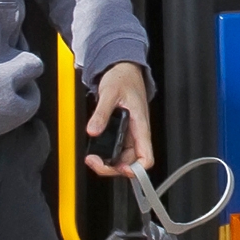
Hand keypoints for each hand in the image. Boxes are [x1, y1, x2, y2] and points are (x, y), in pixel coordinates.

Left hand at [82, 63, 155, 181]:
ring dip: (108, 162)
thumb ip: (101, 113)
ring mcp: (130, 134)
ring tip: (93, 157)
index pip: (146, 157)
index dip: (135, 169)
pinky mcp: (122, 133)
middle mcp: (137, 133)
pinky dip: (106, 154)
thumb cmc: (123, 78)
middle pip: (131, 163)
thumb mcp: (109, 93)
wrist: (123, 70)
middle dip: (112, 167)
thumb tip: (93, 131)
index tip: (119, 168)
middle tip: (94, 161)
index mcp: (140, 125)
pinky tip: (96, 150)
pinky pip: (116, 150)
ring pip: (123, 159)